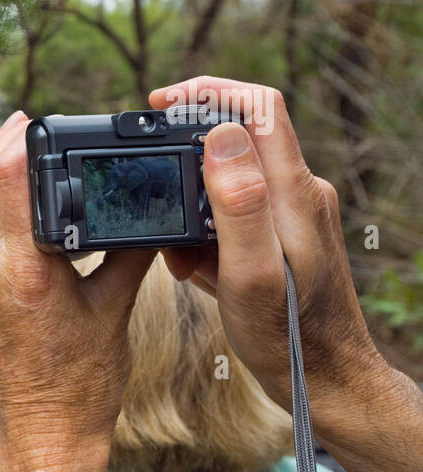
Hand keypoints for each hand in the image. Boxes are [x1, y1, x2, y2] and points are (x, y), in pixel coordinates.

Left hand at [0, 110, 155, 471]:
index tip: (42, 120)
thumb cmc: (81, 386)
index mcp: (24, 272)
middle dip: (1, 145)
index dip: (20, 143)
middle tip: (27, 120)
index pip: (7, 183)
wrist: (46, 436)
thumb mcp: (114, 311)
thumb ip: (127, 255)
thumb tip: (147, 213)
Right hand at [150, 76, 422, 471]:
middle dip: (185, 150)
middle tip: (147, 178)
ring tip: (171, 247)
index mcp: (293, 192)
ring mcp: (292, 216)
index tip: (160, 103)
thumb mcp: (249, 273)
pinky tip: (191, 268)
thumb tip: (220, 135)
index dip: (208, 91)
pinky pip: (234, 215)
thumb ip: (238, 203)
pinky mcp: (283, 238)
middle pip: (241, 136)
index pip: (259, 107)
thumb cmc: (286, 336)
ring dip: (190, 202)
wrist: (324, 380)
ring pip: (230, 180)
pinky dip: (203, 233)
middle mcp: (298, 194)